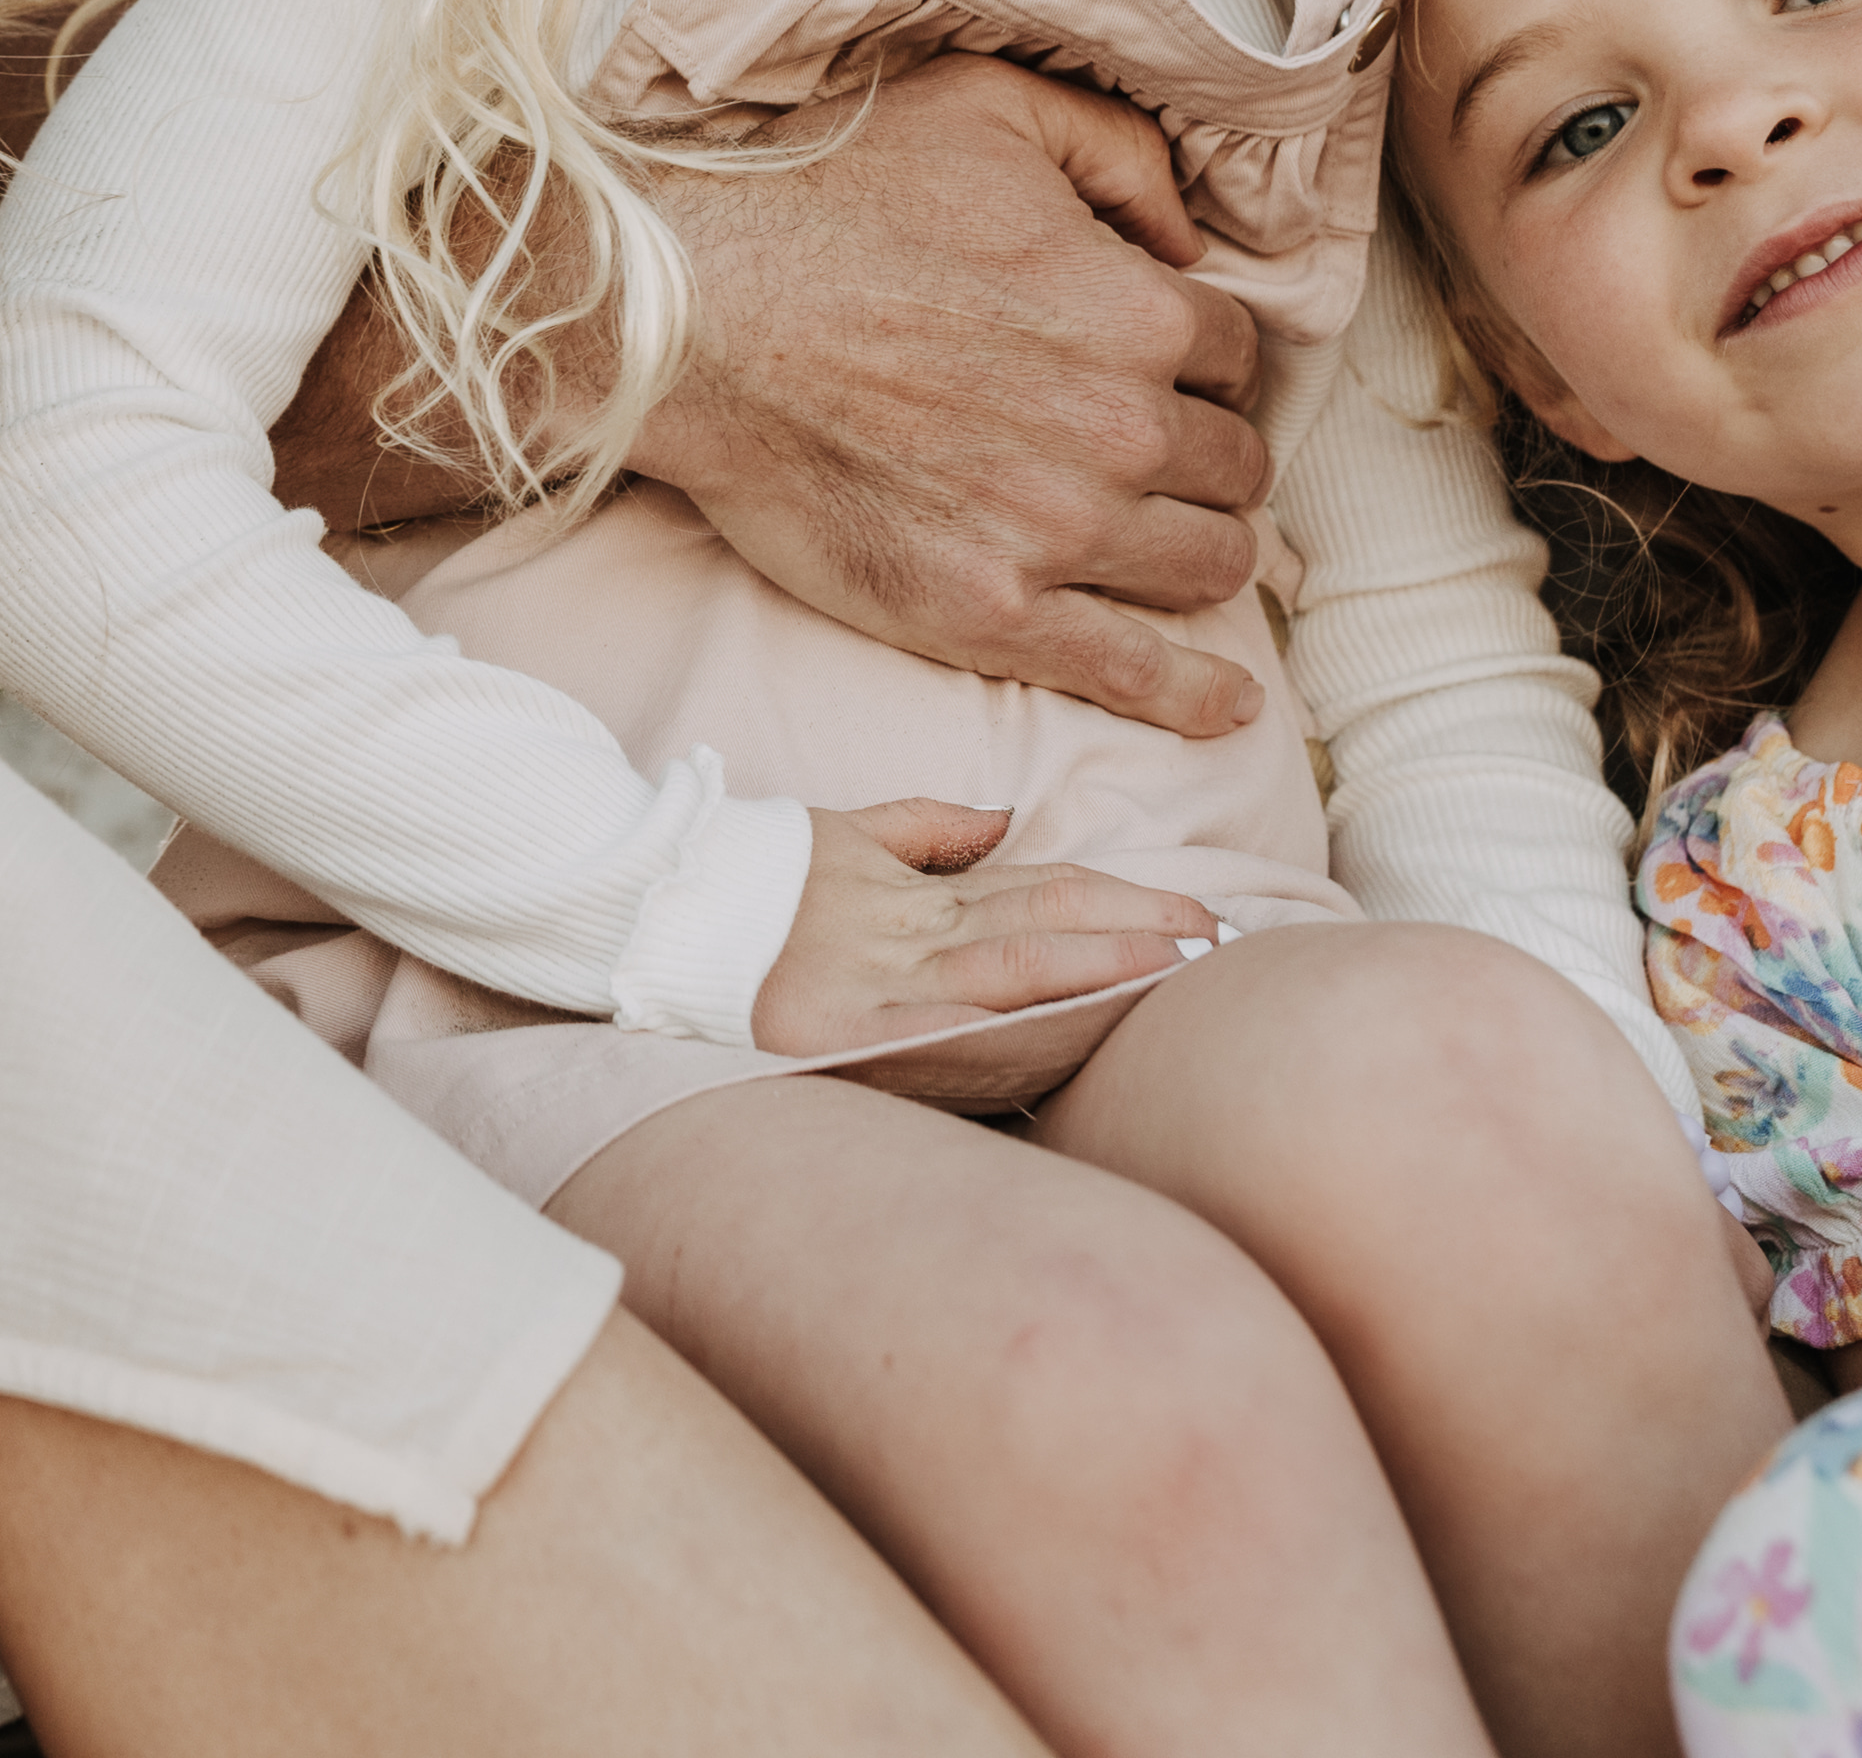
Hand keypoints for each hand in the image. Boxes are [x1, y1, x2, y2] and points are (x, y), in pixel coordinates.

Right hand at [638, 57, 1270, 737]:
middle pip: (1233, 467)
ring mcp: (1059, 532)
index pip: (1238, 356)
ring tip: (1163, 541)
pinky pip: (1133, 672)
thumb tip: (1188, 234)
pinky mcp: (990, 612)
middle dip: (1202, 455)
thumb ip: (1117, 149)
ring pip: (1208, 563)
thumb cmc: (824, 201)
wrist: (691, 321)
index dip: (1200, 360)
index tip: (1160, 370)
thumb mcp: (982, 105)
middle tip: (1146, 452)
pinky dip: (1194, 696)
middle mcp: (1120, 429)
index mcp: (1136, 312)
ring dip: (1197, 549)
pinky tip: (1226, 706)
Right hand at [751, 800, 1222, 1078]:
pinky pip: (943, 1034)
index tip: (1198, 917)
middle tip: (1223, 950)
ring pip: (1014, 974)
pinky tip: (1074, 1040)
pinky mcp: (833, 1033)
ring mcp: (872, 985)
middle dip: (1140, 939)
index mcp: (914, 896)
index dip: (1127, 903)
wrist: (638, 904)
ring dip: (1103, 980)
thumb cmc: (737, 880)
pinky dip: (1015, 1035)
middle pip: (1048, 927)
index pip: (1044, 891)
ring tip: (1178, 980)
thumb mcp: (836, 835)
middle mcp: (905, 937)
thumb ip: (924, 829)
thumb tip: (1005, 821)